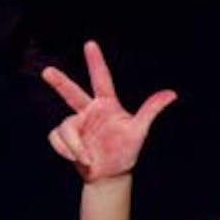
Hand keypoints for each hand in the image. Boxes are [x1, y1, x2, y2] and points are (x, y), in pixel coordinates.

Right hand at [42, 41, 176, 181]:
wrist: (109, 175)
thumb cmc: (126, 152)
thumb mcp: (139, 131)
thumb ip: (151, 110)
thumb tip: (172, 94)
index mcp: (107, 105)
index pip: (101, 79)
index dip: (96, 62)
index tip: (90, 44)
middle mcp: (89, 111)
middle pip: (71, 92)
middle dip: (59, 82)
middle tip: (47, 71)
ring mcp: (76, 123)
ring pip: (66, 126)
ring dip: (75, 145)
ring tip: (87, 159)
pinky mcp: (65, 137)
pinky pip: (57, 138)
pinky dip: (66, 150)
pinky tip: (78, 159)